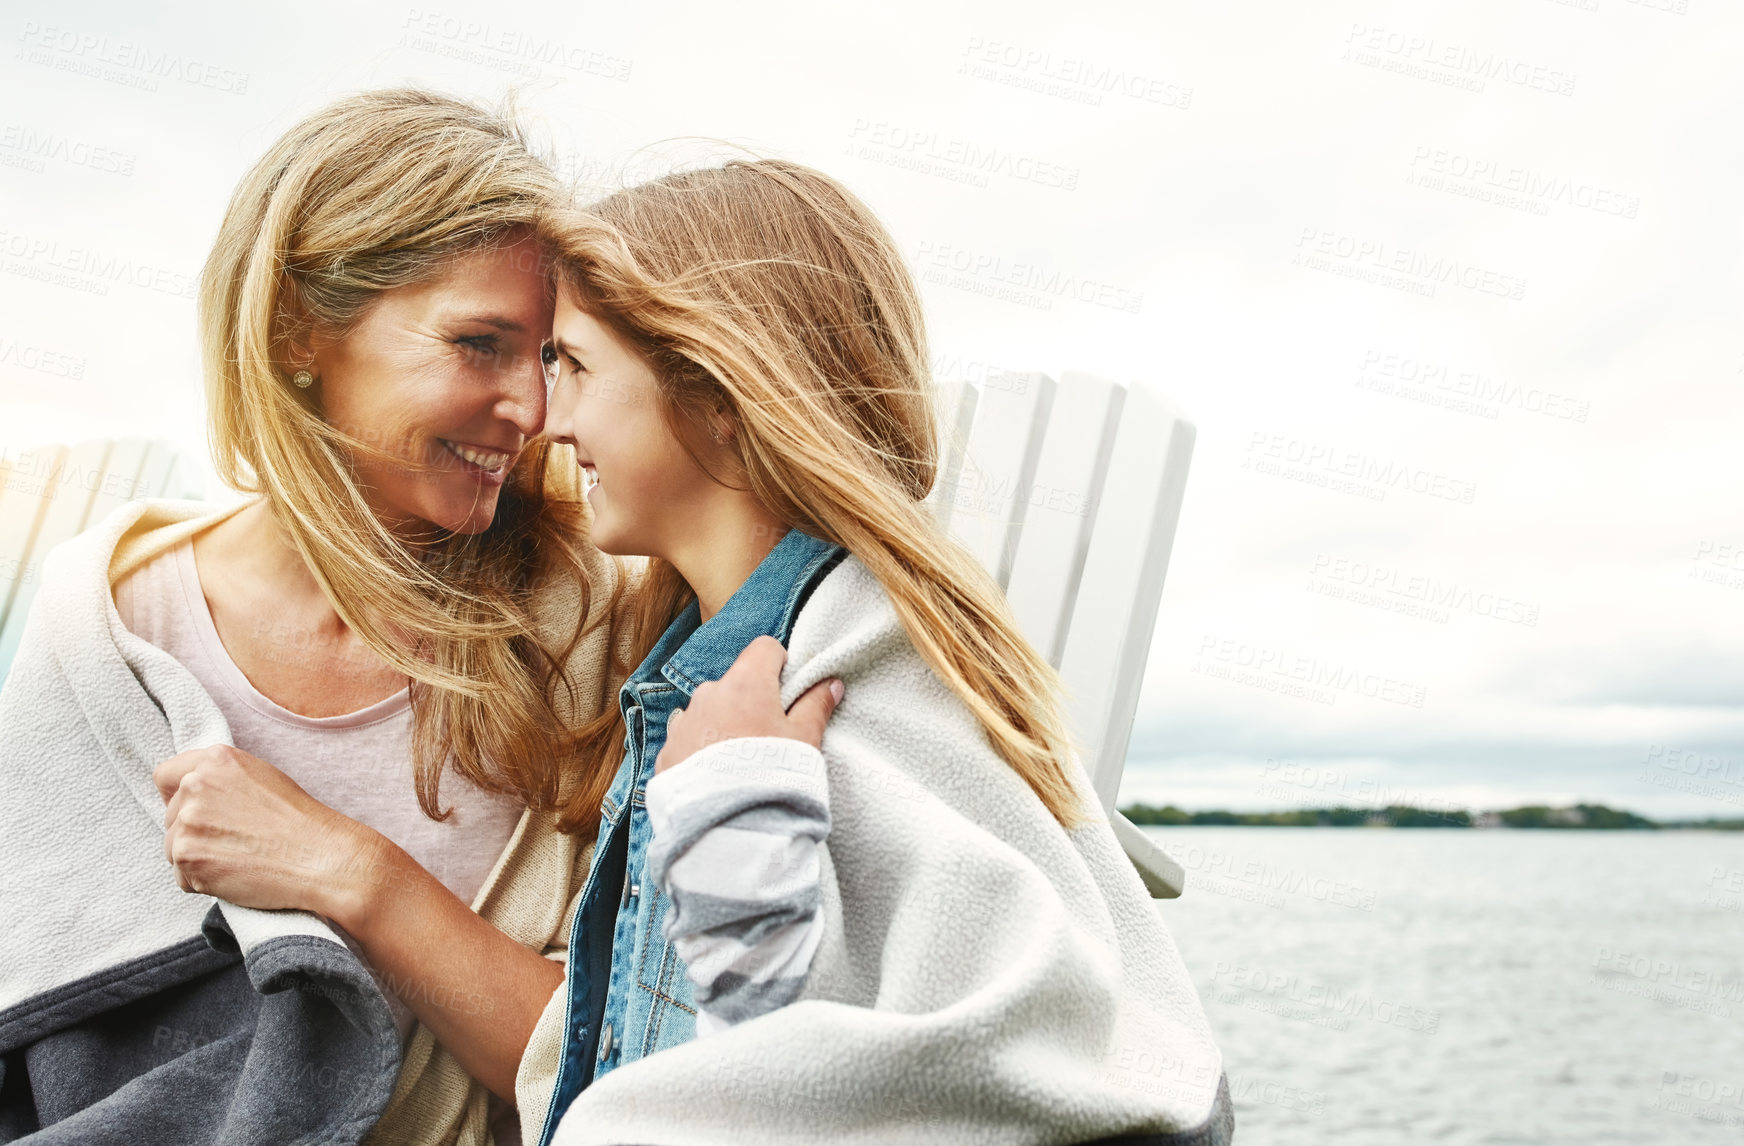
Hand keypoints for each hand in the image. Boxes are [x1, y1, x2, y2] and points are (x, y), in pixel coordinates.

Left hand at [154, 745, 386, 918]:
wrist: (321, 858)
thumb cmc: (300, 822)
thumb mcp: (262, 778)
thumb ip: (221, 779)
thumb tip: (189, 795)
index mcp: (216, 759)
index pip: (166, 775)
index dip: (177, 796)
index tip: (195, 812)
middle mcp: (196, 784)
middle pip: (169, 817)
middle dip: (193, 833)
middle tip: (235, 842)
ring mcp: (188, 820)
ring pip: (172, 848)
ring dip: (198, 859)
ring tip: (239, 859)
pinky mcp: (187, 855)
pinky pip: (181, 877)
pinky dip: (203, 882)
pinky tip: (236, 874)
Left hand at [655, 635, 842, 774]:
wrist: (725, 828)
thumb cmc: (772, 777)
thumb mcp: (805, 741)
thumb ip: (816, 706)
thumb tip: (831, 684)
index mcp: (745, 683)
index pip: (764, 649)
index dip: (781, 665)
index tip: (788, 692)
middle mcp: (708, 694)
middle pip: (736, 683)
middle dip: (751, 702)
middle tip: (769, 738)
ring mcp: (684, 722)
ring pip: (711, 712)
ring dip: (725, 727)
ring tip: (741, 765)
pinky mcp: (667, 751)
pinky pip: (689, 741)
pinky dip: (702, 752)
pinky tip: (717, 779)